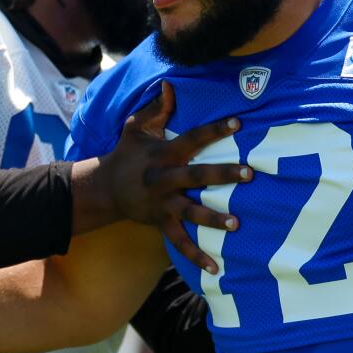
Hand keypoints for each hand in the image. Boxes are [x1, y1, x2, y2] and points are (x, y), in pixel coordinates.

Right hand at [74, 81, 251, 271]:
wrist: (103, 190)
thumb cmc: (126, 154)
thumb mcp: (135, 128)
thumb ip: (155, 108)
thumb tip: (170, 85)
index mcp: (163, 154)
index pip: (193, 138)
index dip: (214, 130)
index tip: (238, 122)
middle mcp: (164, 179)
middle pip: (197, 176)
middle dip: (222, 174)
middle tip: (248, 173)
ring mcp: (163, 204)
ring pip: (191, 212)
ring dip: (213, 219)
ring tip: (236, 224)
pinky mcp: (161, 223)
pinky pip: (179, 243)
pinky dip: (196, 256)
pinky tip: (216, 268)